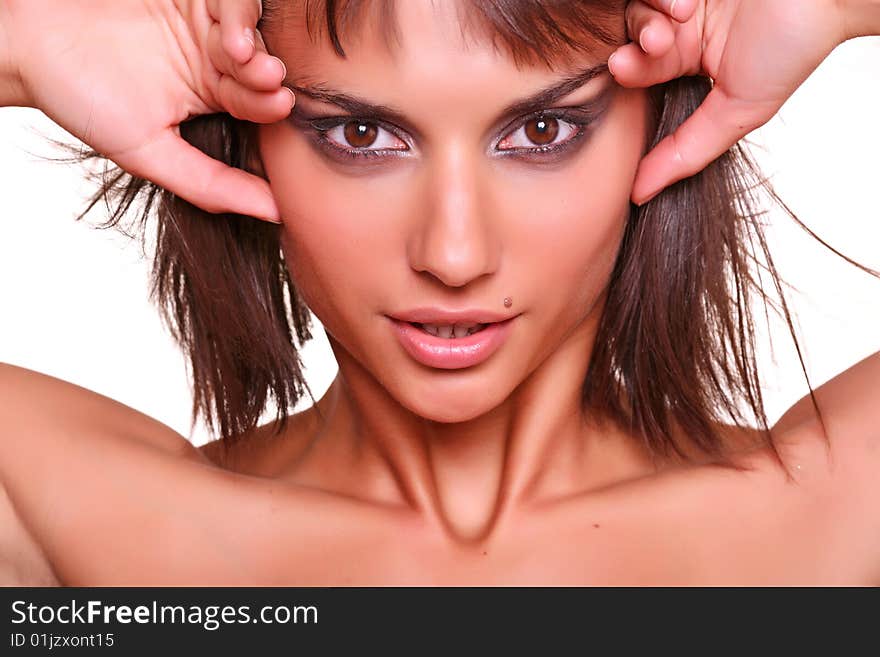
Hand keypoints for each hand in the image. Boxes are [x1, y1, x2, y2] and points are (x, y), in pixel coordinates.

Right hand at [3, 0, 290, 221]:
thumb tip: (277, 214)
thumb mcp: (151, 154)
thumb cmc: (85, 102)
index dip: (270, 104)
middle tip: (269, 77)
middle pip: (258, 64)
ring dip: (252, 39)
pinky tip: (228, 30)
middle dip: (265, 72)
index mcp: (214, 98)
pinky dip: (234, 10)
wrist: (31, 46)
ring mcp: (202, 20)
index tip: (279, 105)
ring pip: (248, 27)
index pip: (256, 104)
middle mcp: (215, 60)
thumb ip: (213, 185)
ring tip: (240, 52)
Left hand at [609, 0, 850, 204]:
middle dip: (637, 41)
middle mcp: (682, 26)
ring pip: (636, 6)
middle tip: (657, 41)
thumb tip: (638, 194)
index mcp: (688, 60)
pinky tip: (686, 0)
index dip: (629, 70)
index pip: (638, 71)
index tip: (623, 67)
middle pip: (629, 36)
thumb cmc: (792, 48)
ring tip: (680, 15)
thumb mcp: (737, 111)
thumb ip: (686, 152)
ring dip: (648, 13)